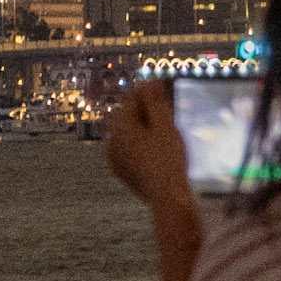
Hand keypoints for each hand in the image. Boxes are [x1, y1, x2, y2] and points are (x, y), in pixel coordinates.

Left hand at [104, 82, 190, 211]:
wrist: (167, 197)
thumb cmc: (168, 158)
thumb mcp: (165, 127)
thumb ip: (155, 102)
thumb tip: (149, 82)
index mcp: (120, 126)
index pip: (132, 99)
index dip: (149, 90)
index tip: (164, 85)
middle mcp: (112, 140)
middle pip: (128, 115)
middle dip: (145, 107)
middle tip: (166, 103)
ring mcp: (115, 157)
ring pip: (128, 133)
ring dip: (143, 125)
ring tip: (164, 123)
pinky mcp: (122, 171)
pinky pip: (130, 149)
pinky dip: (141, 142)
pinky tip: (156, 144)